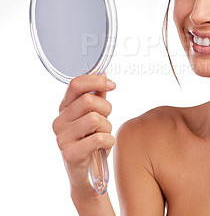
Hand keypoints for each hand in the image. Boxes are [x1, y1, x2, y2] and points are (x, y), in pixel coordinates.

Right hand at [52, 73, 115, 190]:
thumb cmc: (91, 140)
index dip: (96, 81)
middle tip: (107, 119)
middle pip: (88, 100)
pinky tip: (105, 145)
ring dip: (107, 126)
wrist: (88, 173)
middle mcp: (59, 121)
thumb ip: (98, 95)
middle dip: (106, 108)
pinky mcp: (70, 154)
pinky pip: (98, 138)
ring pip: (95, 119)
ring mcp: (62, 138)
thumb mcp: (96, 115)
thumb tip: (103, 73)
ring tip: (104, 134)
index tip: (112, 85)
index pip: (75, 84)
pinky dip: (109, 140)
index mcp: (64, 108)